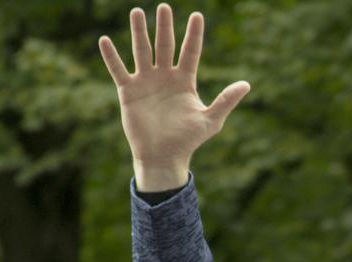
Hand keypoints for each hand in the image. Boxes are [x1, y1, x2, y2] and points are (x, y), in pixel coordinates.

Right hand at [98, 3, 249, 190]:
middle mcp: (165, 77)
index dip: (194, 35)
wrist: (164, 156)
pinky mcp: (129, 91)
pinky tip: (104, 40)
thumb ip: (226, 100)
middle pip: (165, 45)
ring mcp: (146, 82)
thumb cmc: (189, 140)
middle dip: (164, 26)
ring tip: (137, 12)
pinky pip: (119, 70)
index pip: (190, 52)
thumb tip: (247, 84)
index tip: (197, 15)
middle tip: (164, 6)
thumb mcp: (211, 120)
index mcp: (185, 81)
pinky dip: (111, 56)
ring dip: (139, 32)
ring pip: (142, 51)